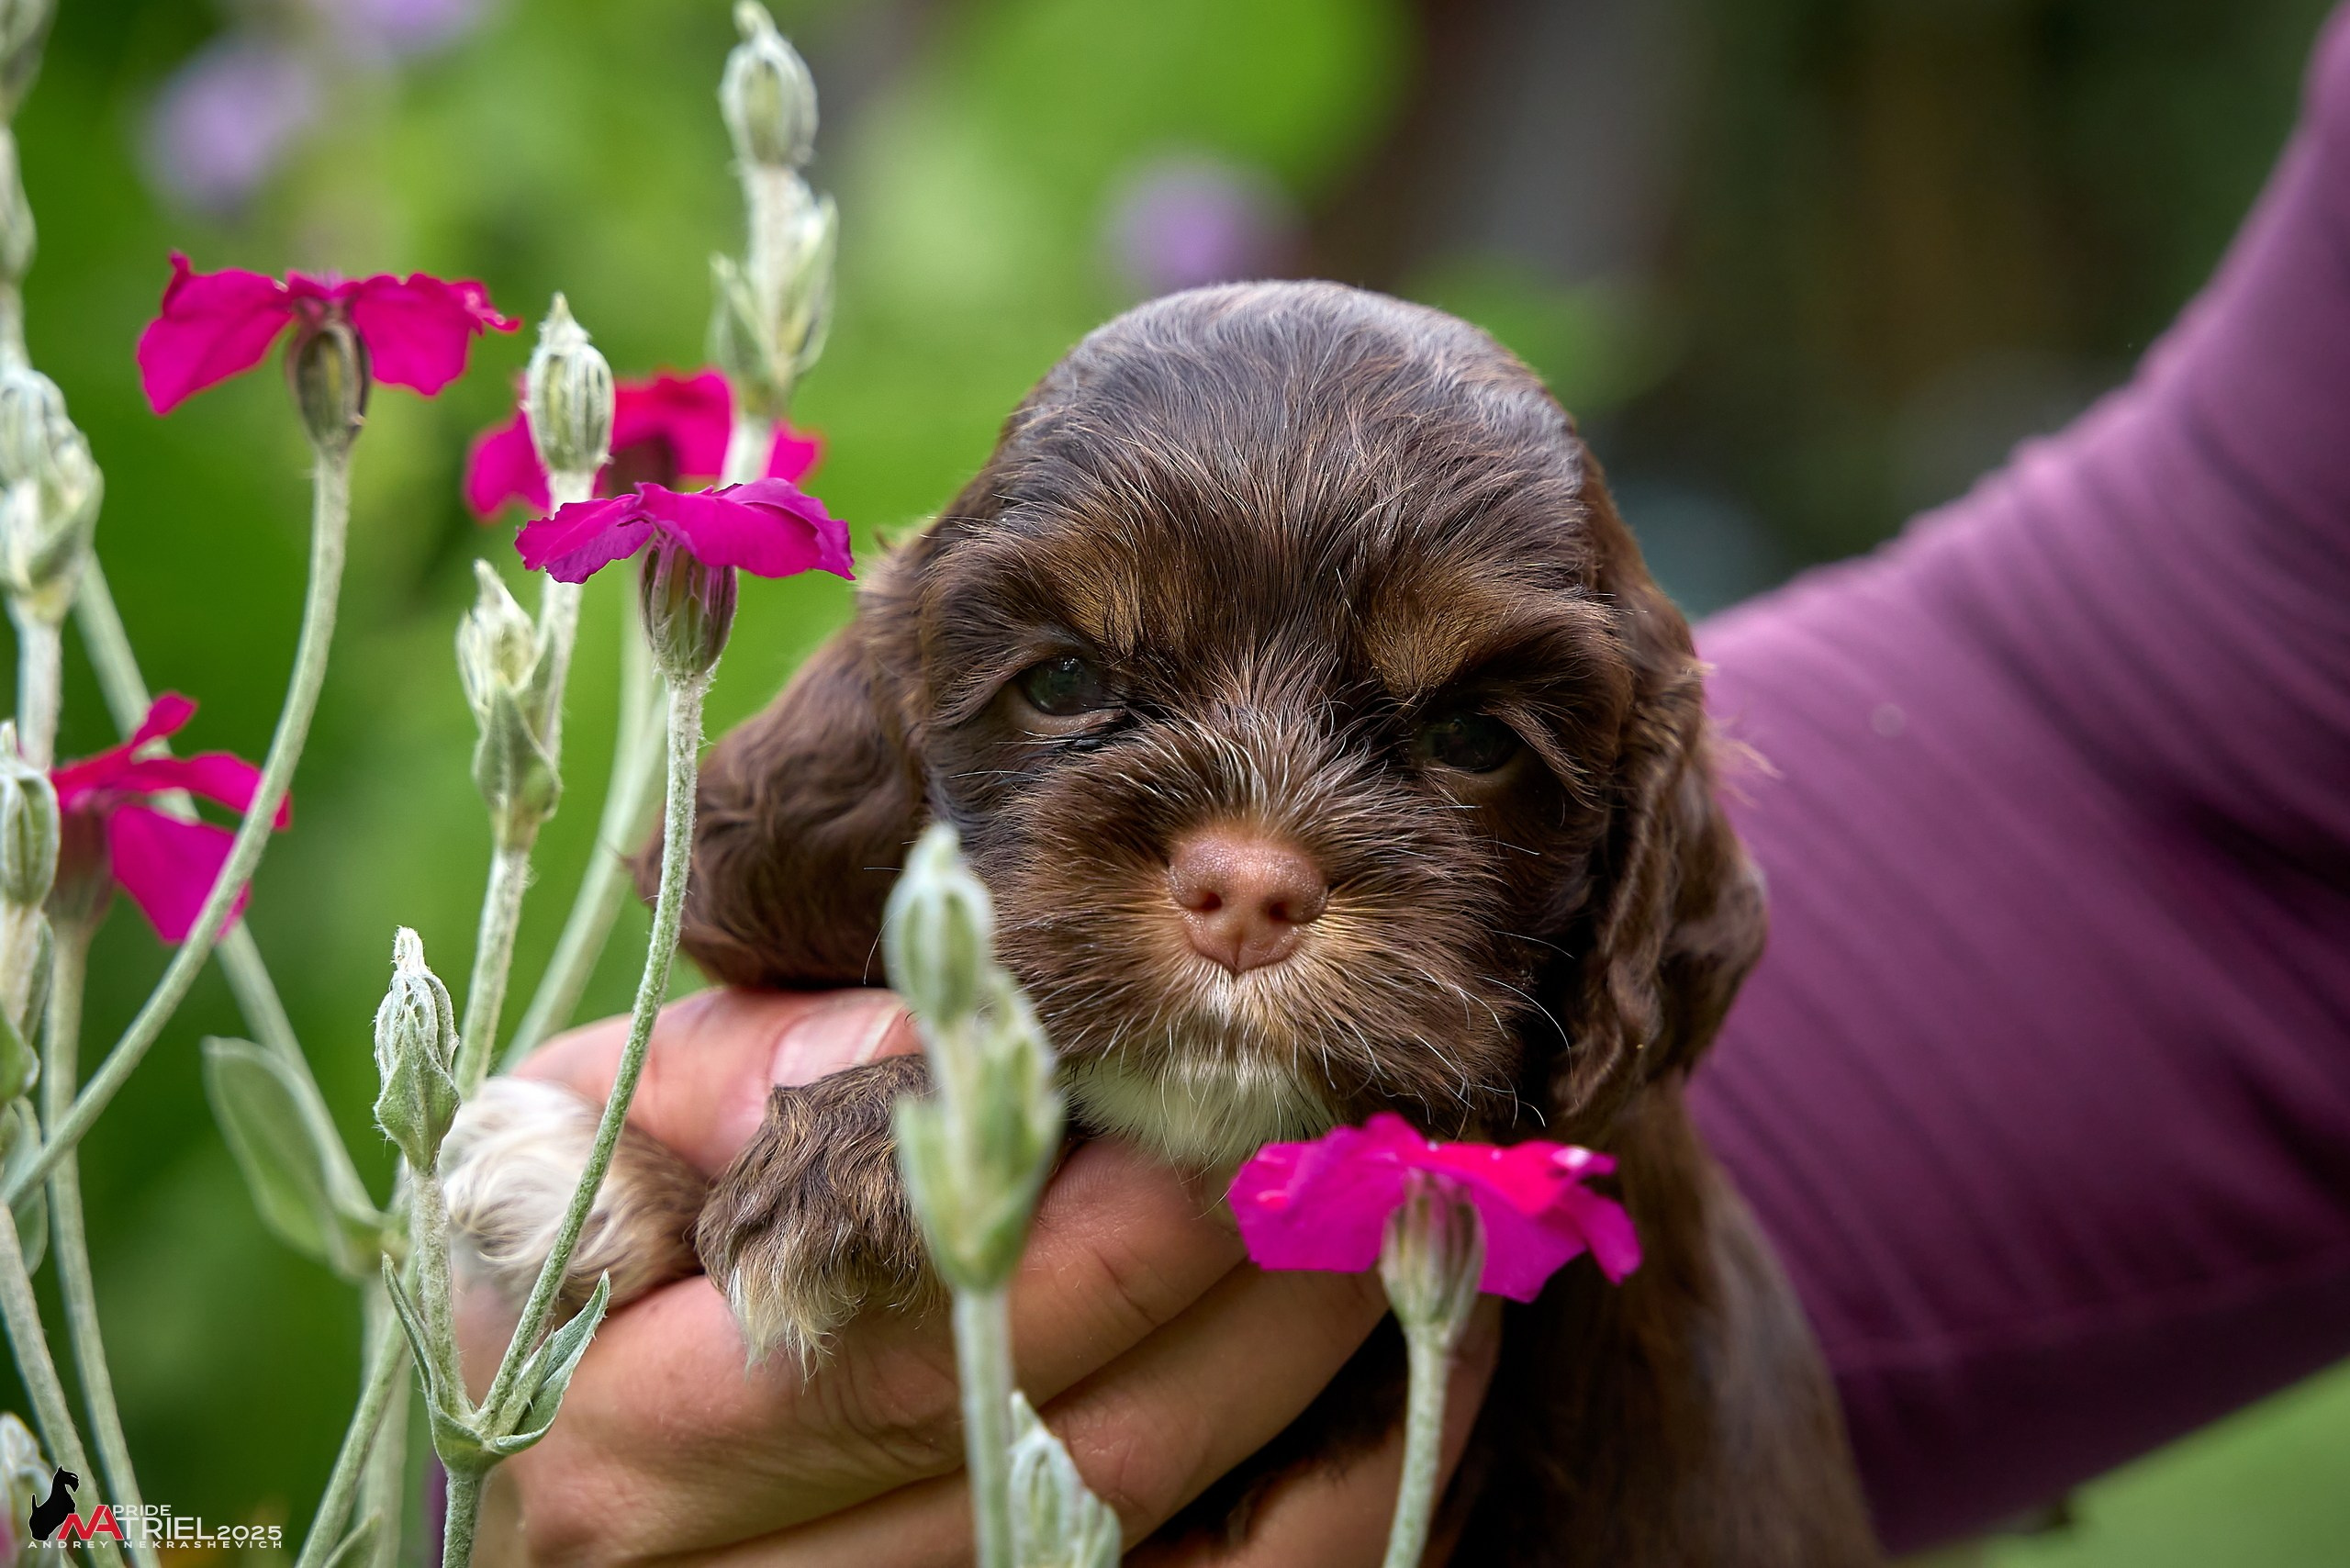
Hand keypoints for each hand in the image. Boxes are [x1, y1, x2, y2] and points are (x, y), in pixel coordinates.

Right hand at [460, 987, 1499, 1567]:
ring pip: (1177, 1551)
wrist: (573, 1458)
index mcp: (631, 1446)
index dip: (1120, 1226)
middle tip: (1377, 1125)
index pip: (933, 1336)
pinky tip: (1429, 1362)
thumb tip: (974, 1040)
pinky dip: (1357, 1497)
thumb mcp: (587, 1135)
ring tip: (1427, 1217)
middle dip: (1257, 1277)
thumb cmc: (579, 1266)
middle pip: (1082, 1453)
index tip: (1253, 1087)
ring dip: (1341, 1381)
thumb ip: (750, 1078)